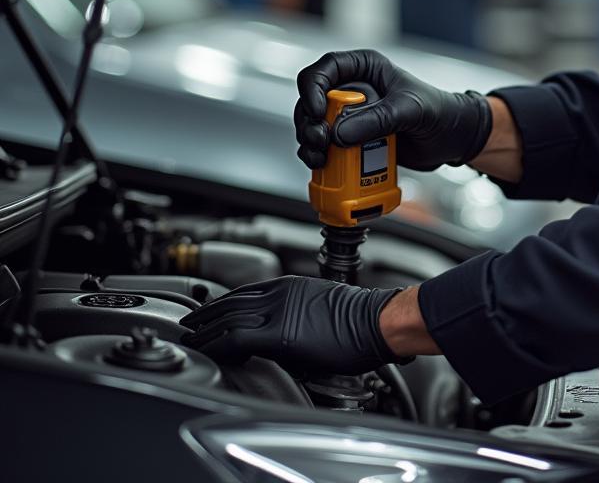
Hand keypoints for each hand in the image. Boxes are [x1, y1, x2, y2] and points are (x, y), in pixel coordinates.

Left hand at [180, 275, 404, 375]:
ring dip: (205, 329)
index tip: (207, 312)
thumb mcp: (318, 304)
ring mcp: (278, 312)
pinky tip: (209, 349)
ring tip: (190, 338)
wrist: (375, 321)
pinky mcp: (280, 334)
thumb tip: (279, 329)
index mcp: (288, 285)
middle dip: (205, 314)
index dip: (220, 303)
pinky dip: (219, 343)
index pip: (243, 292)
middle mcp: (279, 293)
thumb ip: (292, 310)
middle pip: (230, 302)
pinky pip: (237, 338)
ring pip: (228, 318)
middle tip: (188, 324)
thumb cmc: (357, 318)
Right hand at [293, 49, 492, 171]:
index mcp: (365, 68)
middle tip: (321, 140)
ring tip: (322, 156)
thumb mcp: (410, 110)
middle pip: (312, 99)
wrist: (452, 139)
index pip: (327, 68)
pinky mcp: (351, 139)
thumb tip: (341, 133)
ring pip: (314, 125)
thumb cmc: (438, 111)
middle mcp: (352, 89)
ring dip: (311, 142)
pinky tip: (325, 166)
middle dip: (310, 121)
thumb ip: (377, 119)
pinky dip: (319, 156)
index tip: (319, 110)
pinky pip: (324, 146)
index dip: (314, 87)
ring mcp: (349, 115)